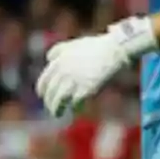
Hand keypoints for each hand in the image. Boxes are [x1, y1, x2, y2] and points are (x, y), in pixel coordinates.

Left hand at [36, 17, 157, 116]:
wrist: (116, 47)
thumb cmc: (98, 45)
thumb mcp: (74, 43)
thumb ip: (59, 50)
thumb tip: (48, 58)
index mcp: (59, 61)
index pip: (44, 81)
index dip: (42, 91)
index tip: (44, 97)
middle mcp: (63, 71)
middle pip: (50, 92)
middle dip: (50, 102)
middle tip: (53, 109)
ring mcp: (74, 80)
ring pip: (59, 100)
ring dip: (57, 109)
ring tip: (59, 114)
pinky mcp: (86, 87)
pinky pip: (75, 102)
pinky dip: (75, 108)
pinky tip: (78, 110)